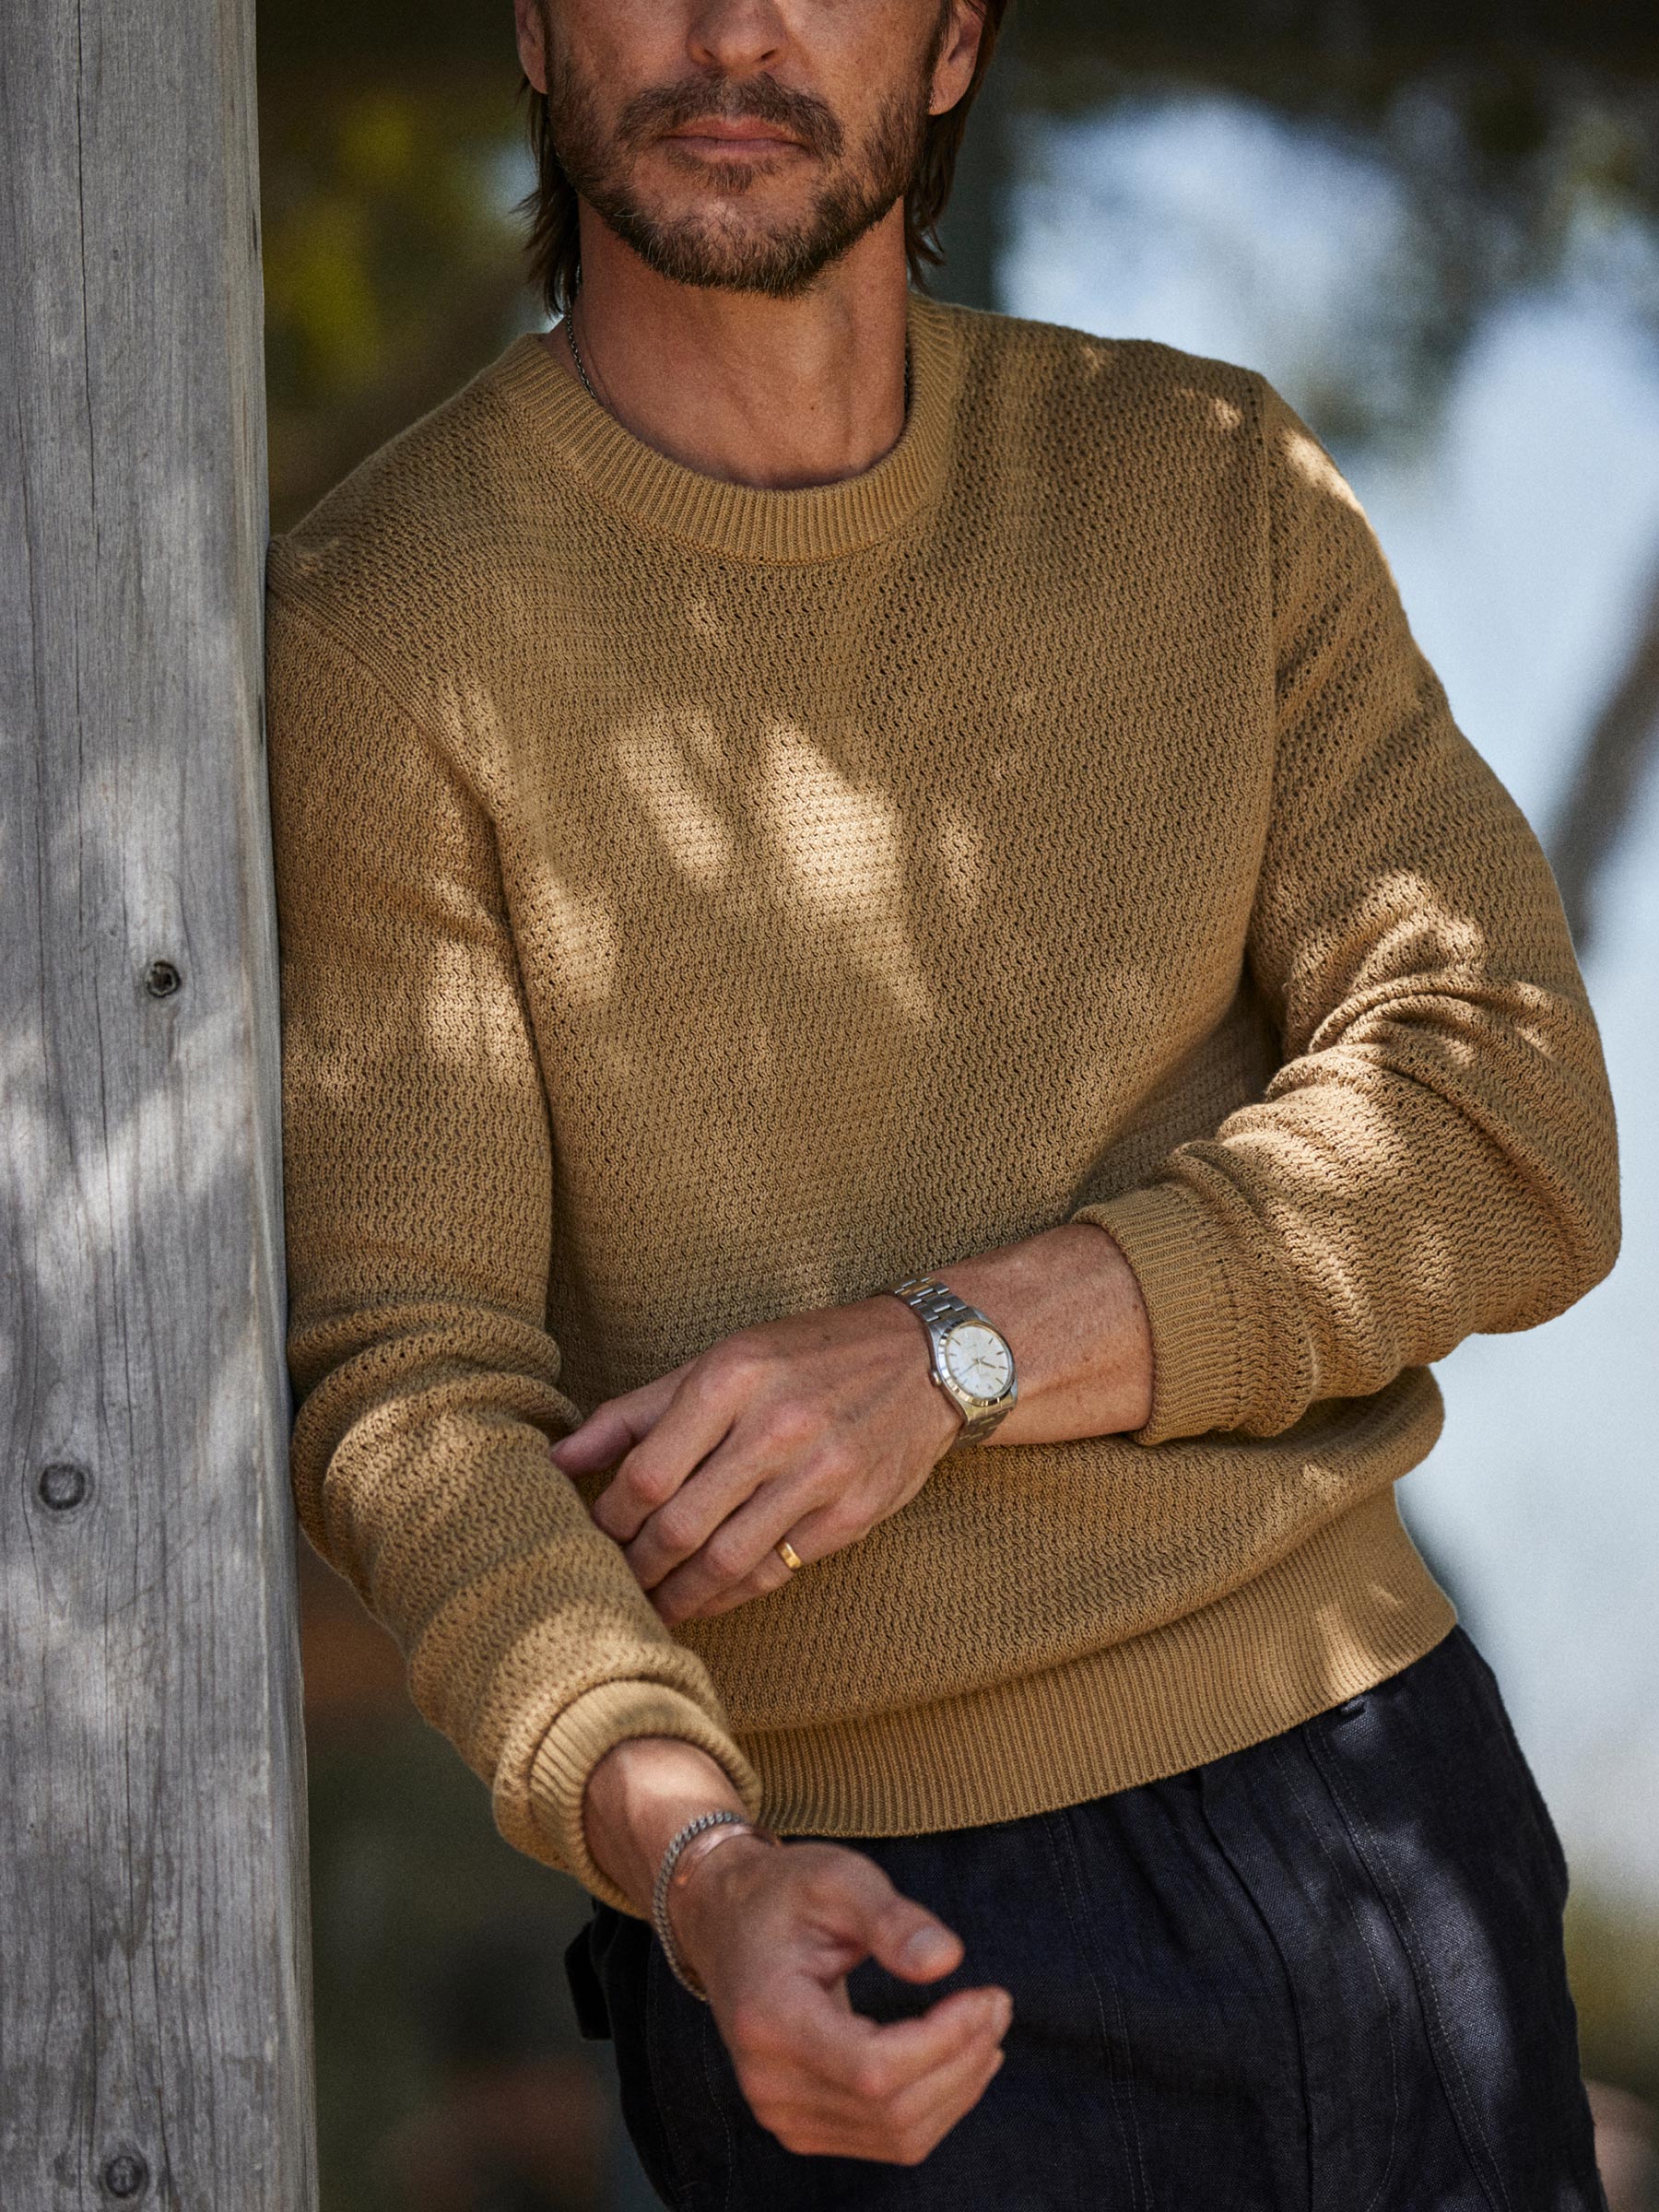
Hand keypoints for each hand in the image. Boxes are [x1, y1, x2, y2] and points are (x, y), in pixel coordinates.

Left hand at [555, 1295, 960, 1625]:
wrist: (927, 1358)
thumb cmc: (806, 1357)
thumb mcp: (721, 1362)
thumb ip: (636, 1413)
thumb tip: (556, 1460)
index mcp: (732, 1378)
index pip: (647, 1472)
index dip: (608, 1518)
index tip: (588, 1537)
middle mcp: (776, 1426)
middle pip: (681, 1524)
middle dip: (635, 1567)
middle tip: (609, 1585)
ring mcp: (822, 1473)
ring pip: (727, 1560)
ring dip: (678, 1596)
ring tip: (650, 1607)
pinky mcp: (855, 1513)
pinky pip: (777, 1571)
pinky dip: (732, 1594)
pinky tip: (706, 1599)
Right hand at [582, 1738, 1011, 2165]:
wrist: (727, 1921)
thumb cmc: (785, 1894)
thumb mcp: (837, 1879)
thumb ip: (891, 1918)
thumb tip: (948, 1959)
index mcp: (769, 2018)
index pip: (873, 2069)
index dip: (944, 2043)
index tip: (988, 1995)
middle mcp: (768, 2081)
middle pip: (892, 2109)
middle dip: (963, 2061)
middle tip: (999, 2004)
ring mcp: (782, 2112)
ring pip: (898, 2135)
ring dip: (959, 2087)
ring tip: (989, 2029)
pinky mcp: (801, 2124)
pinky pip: (886, 2139)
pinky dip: (936, 2106)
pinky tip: (961, 2062)